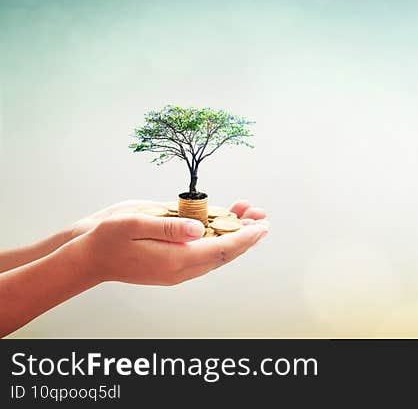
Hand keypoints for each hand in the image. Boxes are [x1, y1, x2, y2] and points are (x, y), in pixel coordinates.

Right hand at [70, 208, 268, 285]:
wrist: (87, 258)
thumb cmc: (107, 238)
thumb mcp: (134, 223)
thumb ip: (168, 226)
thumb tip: (198, 227)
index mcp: (175, 259)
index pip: (220, 249)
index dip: (245, 237)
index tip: (262, 226)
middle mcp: (181, 269)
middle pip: (224, 254)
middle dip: (246, 236)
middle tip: (263, 217)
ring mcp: (178, 270)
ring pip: (216, 254)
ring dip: (235, 236)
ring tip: (249, 213)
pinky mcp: (173, 265)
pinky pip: (203, 254)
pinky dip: (218, 238)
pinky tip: (224, 221)